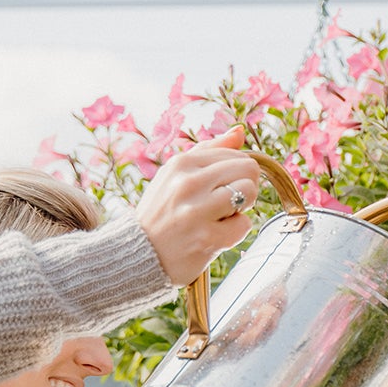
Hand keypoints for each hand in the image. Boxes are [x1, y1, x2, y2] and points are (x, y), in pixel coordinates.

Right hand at [135, 126, 261, 283]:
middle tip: (224, 204)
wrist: (138, 255)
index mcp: (181, 163)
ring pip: (249, 192)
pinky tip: (214, 236)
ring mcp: (197, 210)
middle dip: (244, 187)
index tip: (218, 188)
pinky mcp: (206, 238)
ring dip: (241, 208)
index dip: (236, 173)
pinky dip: (235, 233)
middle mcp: (188, 182)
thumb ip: (209, 151)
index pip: (235, 154)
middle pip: (248, 170)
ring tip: (220, 217)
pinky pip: (244, 225)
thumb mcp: (175, 175)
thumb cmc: (162, 212)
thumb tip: (239, 131)